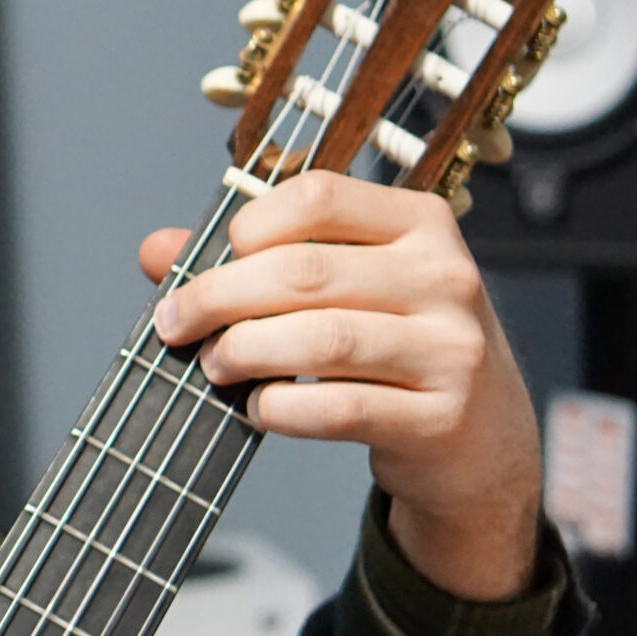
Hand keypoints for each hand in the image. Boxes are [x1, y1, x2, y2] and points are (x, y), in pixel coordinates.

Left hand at [139, 171, 540, 601]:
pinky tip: (260, 408)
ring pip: (323, 339)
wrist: (481, 438)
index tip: (213, 260)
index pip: (318, 196)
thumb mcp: (344, 288)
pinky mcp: (440, 419)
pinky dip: (281, 409)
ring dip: (245, 352)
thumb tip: (155, 249)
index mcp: (421, 223)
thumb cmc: (395, 346)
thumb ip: (253, 262)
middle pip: (304, 273)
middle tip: (176, 325)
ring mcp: (451, 349)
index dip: (248, 226)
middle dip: (219, 298)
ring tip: (214, 365)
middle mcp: (445, 277)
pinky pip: (340, 409)